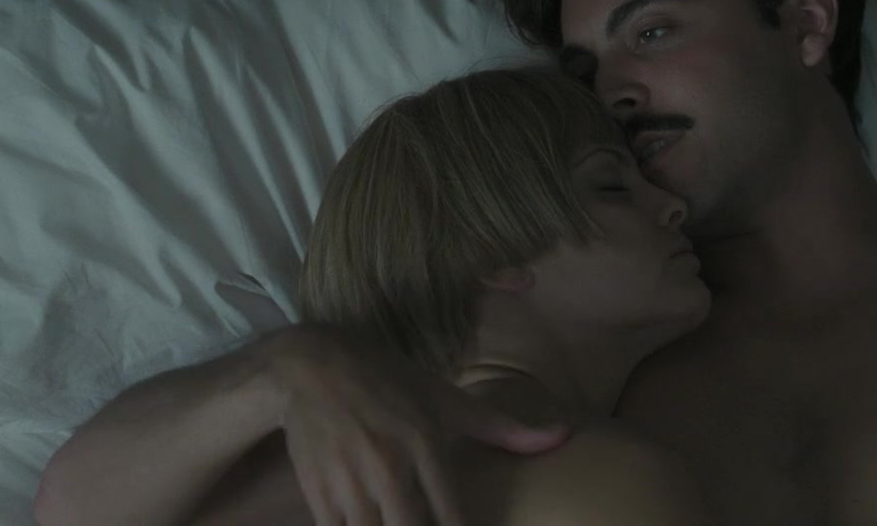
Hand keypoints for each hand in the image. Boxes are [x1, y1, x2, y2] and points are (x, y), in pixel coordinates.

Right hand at [266, 325, 570, 525]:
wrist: (313, 367)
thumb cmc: (390, 381)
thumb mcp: (446, 398)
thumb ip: (503, 427)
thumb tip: (563, 435)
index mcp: (426, 443)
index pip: (453, 518)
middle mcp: (389, 468)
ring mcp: (351, 483)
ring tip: (401, 525)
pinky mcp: (319, 494)